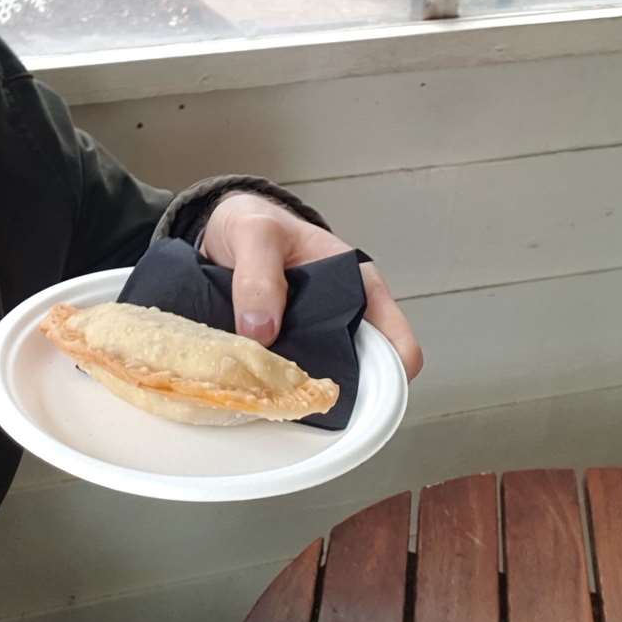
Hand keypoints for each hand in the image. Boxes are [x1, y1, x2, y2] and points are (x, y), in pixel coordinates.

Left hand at [200, 193, 423, 380]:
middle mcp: (343, 317)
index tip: (358, 397)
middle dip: (338, 392)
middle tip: (302, 400)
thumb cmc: (256, 222)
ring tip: (272, 396)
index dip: (390, 378)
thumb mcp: (256, 233)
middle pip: (361, 374)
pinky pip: (287, 376)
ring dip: (301, 391)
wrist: (224, 227)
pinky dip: (274, 385)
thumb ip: (259, 274)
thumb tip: (262, 331)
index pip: (398, 346)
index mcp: (358, 286)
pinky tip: (253, 387)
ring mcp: (314, 335)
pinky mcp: (283, 346)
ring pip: (323, 380)